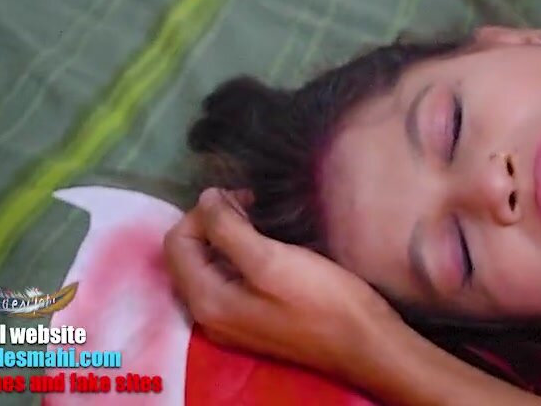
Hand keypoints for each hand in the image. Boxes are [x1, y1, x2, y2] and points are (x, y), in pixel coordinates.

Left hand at [165, 188, 395, 378]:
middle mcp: (207, 315)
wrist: (363, 342)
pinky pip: (227, 280)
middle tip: (252, 205)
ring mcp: (229, 321)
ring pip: (207, 267)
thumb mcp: (272, 259)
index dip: (203, 213)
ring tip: (260, 219)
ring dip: (226, 237)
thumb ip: (230, 229)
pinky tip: (266, 245)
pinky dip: (238, 255)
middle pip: (187, 256)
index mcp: (206, 300)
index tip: (244, 198)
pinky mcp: (250, 320)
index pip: (176, 243)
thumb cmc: (321, 299)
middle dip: (212, 223)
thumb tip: (205, 198)